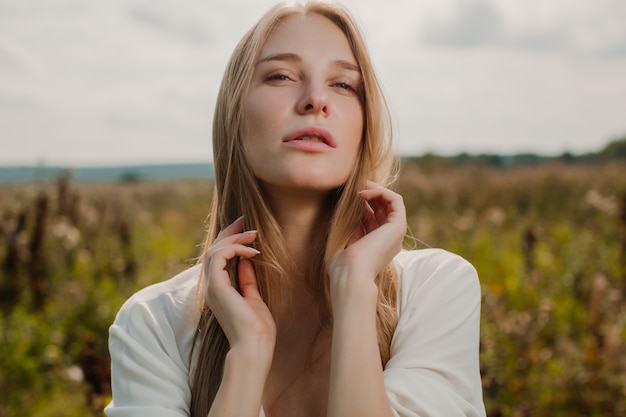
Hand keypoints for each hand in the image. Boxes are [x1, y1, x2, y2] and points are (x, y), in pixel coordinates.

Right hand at [203, 216, 275, 361]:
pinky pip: (218, 256)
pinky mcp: (216, 286)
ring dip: (234, 239)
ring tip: (253, 234)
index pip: (218, 259)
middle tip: (244, 220)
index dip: (229, 241)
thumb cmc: (257, 329)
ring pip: (214, 250)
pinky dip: (234, 249)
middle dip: (229, 233)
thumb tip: (247, 262)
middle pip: (213, 250)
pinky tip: (251, 251)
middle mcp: (212, 287)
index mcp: (219, 290)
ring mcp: (212, 287)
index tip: (244, 228)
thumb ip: (247, 280)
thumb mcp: (253, 298)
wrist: (254, 346)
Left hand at [328, 181, 405, 282]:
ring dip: (377, 190)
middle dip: (371, 193)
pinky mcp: (398, 226)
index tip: (350, 197)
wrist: (351, 275)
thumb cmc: (343, 267)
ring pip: (392, 202)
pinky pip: (396, 200)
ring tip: (360, 187)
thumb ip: (353, 234)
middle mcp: (390, 239)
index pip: (375, 217)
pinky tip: (365, 193)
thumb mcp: (346, 246)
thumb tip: (354, 219)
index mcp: (379, 245)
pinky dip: (382, 192)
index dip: (364, 204)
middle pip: (385, 208)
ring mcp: (396, 232)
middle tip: (356, 186)